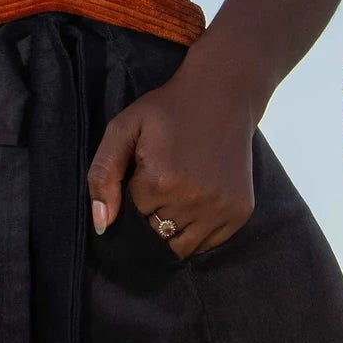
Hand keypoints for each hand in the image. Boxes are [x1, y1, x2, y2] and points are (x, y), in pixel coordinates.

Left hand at [85, 41, 261, 260]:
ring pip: (180, 247)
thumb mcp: (123, 129)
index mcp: (161, 181)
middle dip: (151, 215)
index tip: (143, 173)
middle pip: (155, 235)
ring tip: (177, 193)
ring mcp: (221, 209)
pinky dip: (196, 232)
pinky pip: (206, 245)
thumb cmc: (167, 111)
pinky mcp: (239, 212)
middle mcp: (194, 200)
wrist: (222, 95)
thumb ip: (103, 175)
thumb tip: (102, 225)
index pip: (131, 217)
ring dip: (172, 228)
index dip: (132, 196)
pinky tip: (196, 200)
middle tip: (160, 183)